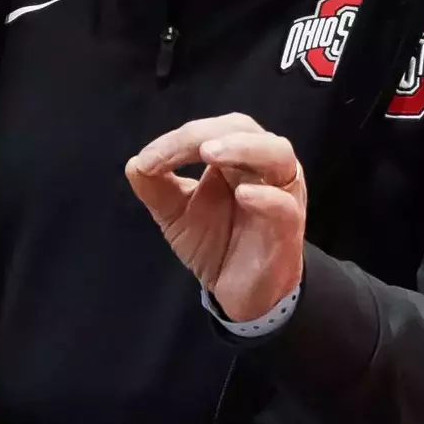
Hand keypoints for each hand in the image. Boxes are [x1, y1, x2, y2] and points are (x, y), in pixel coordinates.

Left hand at [126, 113, 306, 322]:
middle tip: (187, 147)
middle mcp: (262, 167)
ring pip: (278, 154)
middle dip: (209, 132)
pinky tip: (243, 195)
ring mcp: (280, 194)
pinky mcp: (289, 229)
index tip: (148, 161)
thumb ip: (157, 189)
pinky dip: (266, 197)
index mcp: (235, 157)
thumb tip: (134, 164)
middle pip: (244, 129)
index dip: (179, 139)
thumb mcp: (176, 215)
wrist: (239, 294)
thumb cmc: (214, 243)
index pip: (211, 131)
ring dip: (243, 148)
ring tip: (210, 153)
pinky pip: (285, 206)